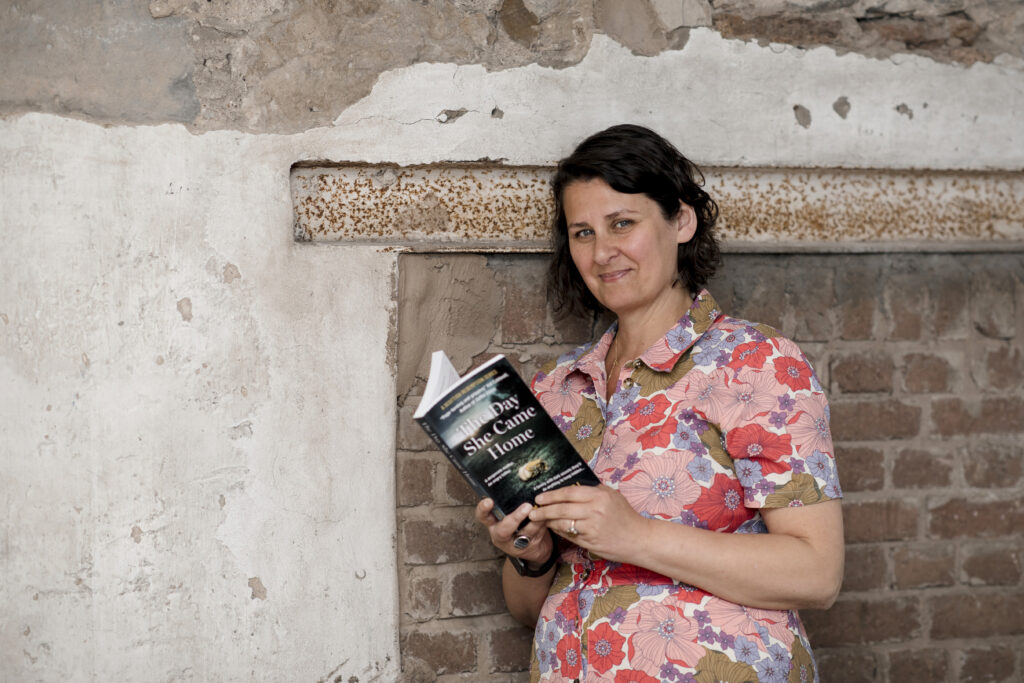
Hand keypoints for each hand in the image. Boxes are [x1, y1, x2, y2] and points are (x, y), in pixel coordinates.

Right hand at [474, 498, 552, 563]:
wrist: (532, 546)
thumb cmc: (517, 522)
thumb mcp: (508, 511)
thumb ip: (510, 501)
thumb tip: (520, 476)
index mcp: (493, 522)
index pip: (483, 516)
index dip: (483, 509)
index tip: (489, 501)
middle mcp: (501, 534)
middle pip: (503, 530)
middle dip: (515, 518)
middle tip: (527, 507)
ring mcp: (515, 543)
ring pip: (525, 533)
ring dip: (535, 521)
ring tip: (542, 510)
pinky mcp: (528, 548)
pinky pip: (537, 535)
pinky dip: (543, 523)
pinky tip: (549, 515)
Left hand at [529, 484, 648, 563]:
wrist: (639, 539)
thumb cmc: (626, 516)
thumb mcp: (613, 496)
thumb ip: (594, 490)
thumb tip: (572, 487)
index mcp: (599, 496)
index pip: (569, 493)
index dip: (552, 494)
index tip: (540, 496)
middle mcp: (595, 510)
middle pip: (562, 508)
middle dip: (544, 509)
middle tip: (533, 509)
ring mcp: (592, 527)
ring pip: (563, 522)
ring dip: (548, 521)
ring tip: (538, 519)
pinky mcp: (590, 541)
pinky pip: (569, 535)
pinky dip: (559, 531)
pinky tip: (553, 528)